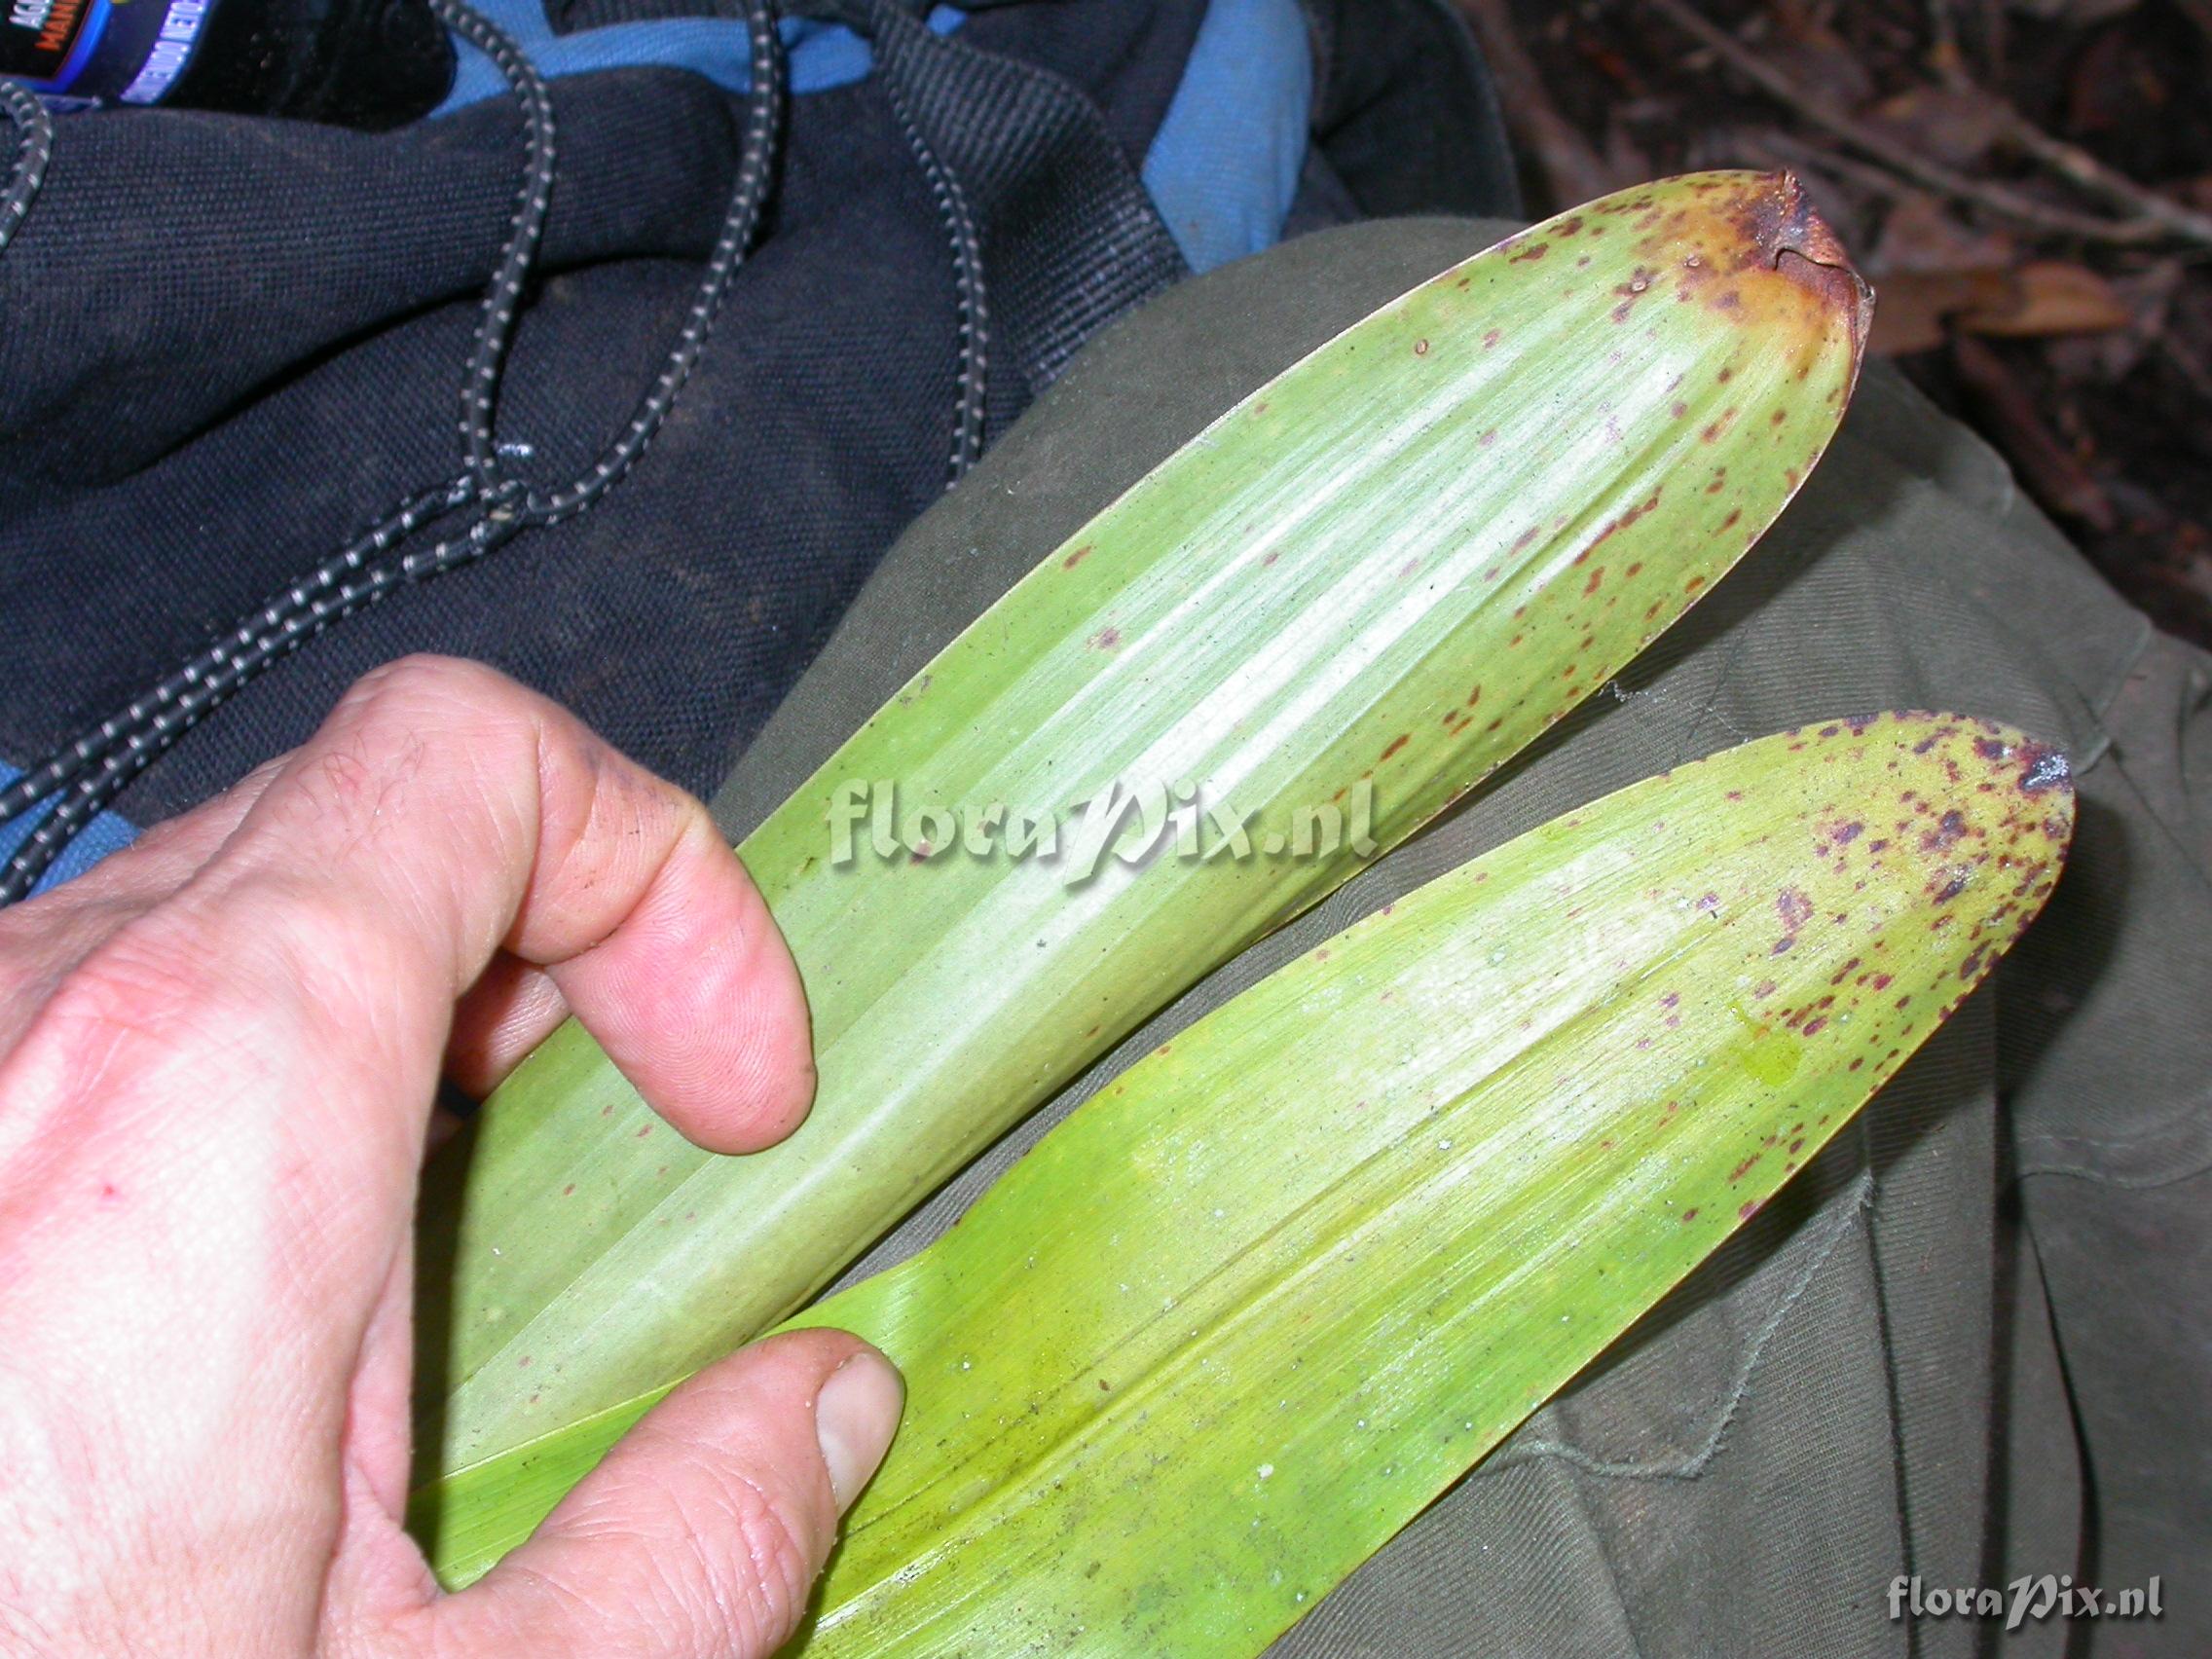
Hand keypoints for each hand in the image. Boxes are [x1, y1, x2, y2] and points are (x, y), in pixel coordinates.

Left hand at [0, 656, 902, 1657]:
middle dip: (561, 958)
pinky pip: (96, 1014)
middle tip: (636, 1144)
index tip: (729, 1089)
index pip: (470, 765)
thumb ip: (687, 1552)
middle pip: (368, 821)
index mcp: (207, 1106)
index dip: (662, 879)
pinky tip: (252, 1314)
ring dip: (404, 1026)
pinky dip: (248, 1083)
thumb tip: (817, 1415)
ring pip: (227, 910)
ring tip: (441, 1263)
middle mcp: (28, 1032)